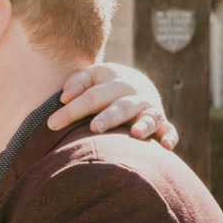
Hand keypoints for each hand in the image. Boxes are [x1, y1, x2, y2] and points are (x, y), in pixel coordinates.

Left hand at [50, 63, 177, 149]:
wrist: (136, 83)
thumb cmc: (106, 84)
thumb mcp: (93, 75)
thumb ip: (77, 82)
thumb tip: (65, 97)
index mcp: (115, 82)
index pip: (91, 97)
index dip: (72, 110)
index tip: (52, 124)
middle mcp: (135, 95)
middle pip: (120, 107)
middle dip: (109, 117)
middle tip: (95, 128)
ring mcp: (150, 109)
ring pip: (148, 117)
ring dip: (143, 125)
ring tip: (134, 134)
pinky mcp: (162, 123)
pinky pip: (169, 130)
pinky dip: (170, 137)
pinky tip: (166, 147)